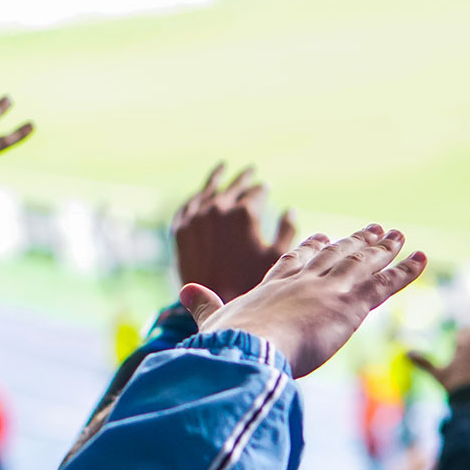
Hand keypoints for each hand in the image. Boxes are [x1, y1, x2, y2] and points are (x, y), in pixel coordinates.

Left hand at [172, 162, 296, 301]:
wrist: (212, 302)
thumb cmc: (250, 282)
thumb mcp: (278, 257)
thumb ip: (288, 230)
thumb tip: (289, 210)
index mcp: (244, 213)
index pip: (256, 192)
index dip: (263, 189)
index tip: (266, 187)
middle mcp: (218, 208)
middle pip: (233, 185)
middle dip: (244, 178)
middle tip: (251, 171)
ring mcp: (196, 217)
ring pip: (207, 189)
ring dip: (217, 177)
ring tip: (223, 167)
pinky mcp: (180, 230)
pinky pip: (188, 205)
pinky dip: (196, 196)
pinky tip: (200, 194)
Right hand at [179, 225, 426, 377]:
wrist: (251, 348)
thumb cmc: (230, 344)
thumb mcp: (215, 323)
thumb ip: (204, 307)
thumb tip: (182, 293)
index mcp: (274, 285)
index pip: (297, 261)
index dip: (311, 249)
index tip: (320, 237)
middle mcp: (306, 280)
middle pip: (336, 254)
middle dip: (354, 241)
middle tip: (371, 229)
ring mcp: (331, 288)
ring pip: (363, 262)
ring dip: (383, 248)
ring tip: (398, 234)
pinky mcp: (352, 304)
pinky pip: (386, 283)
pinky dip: (405, 269)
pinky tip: (420, 257)